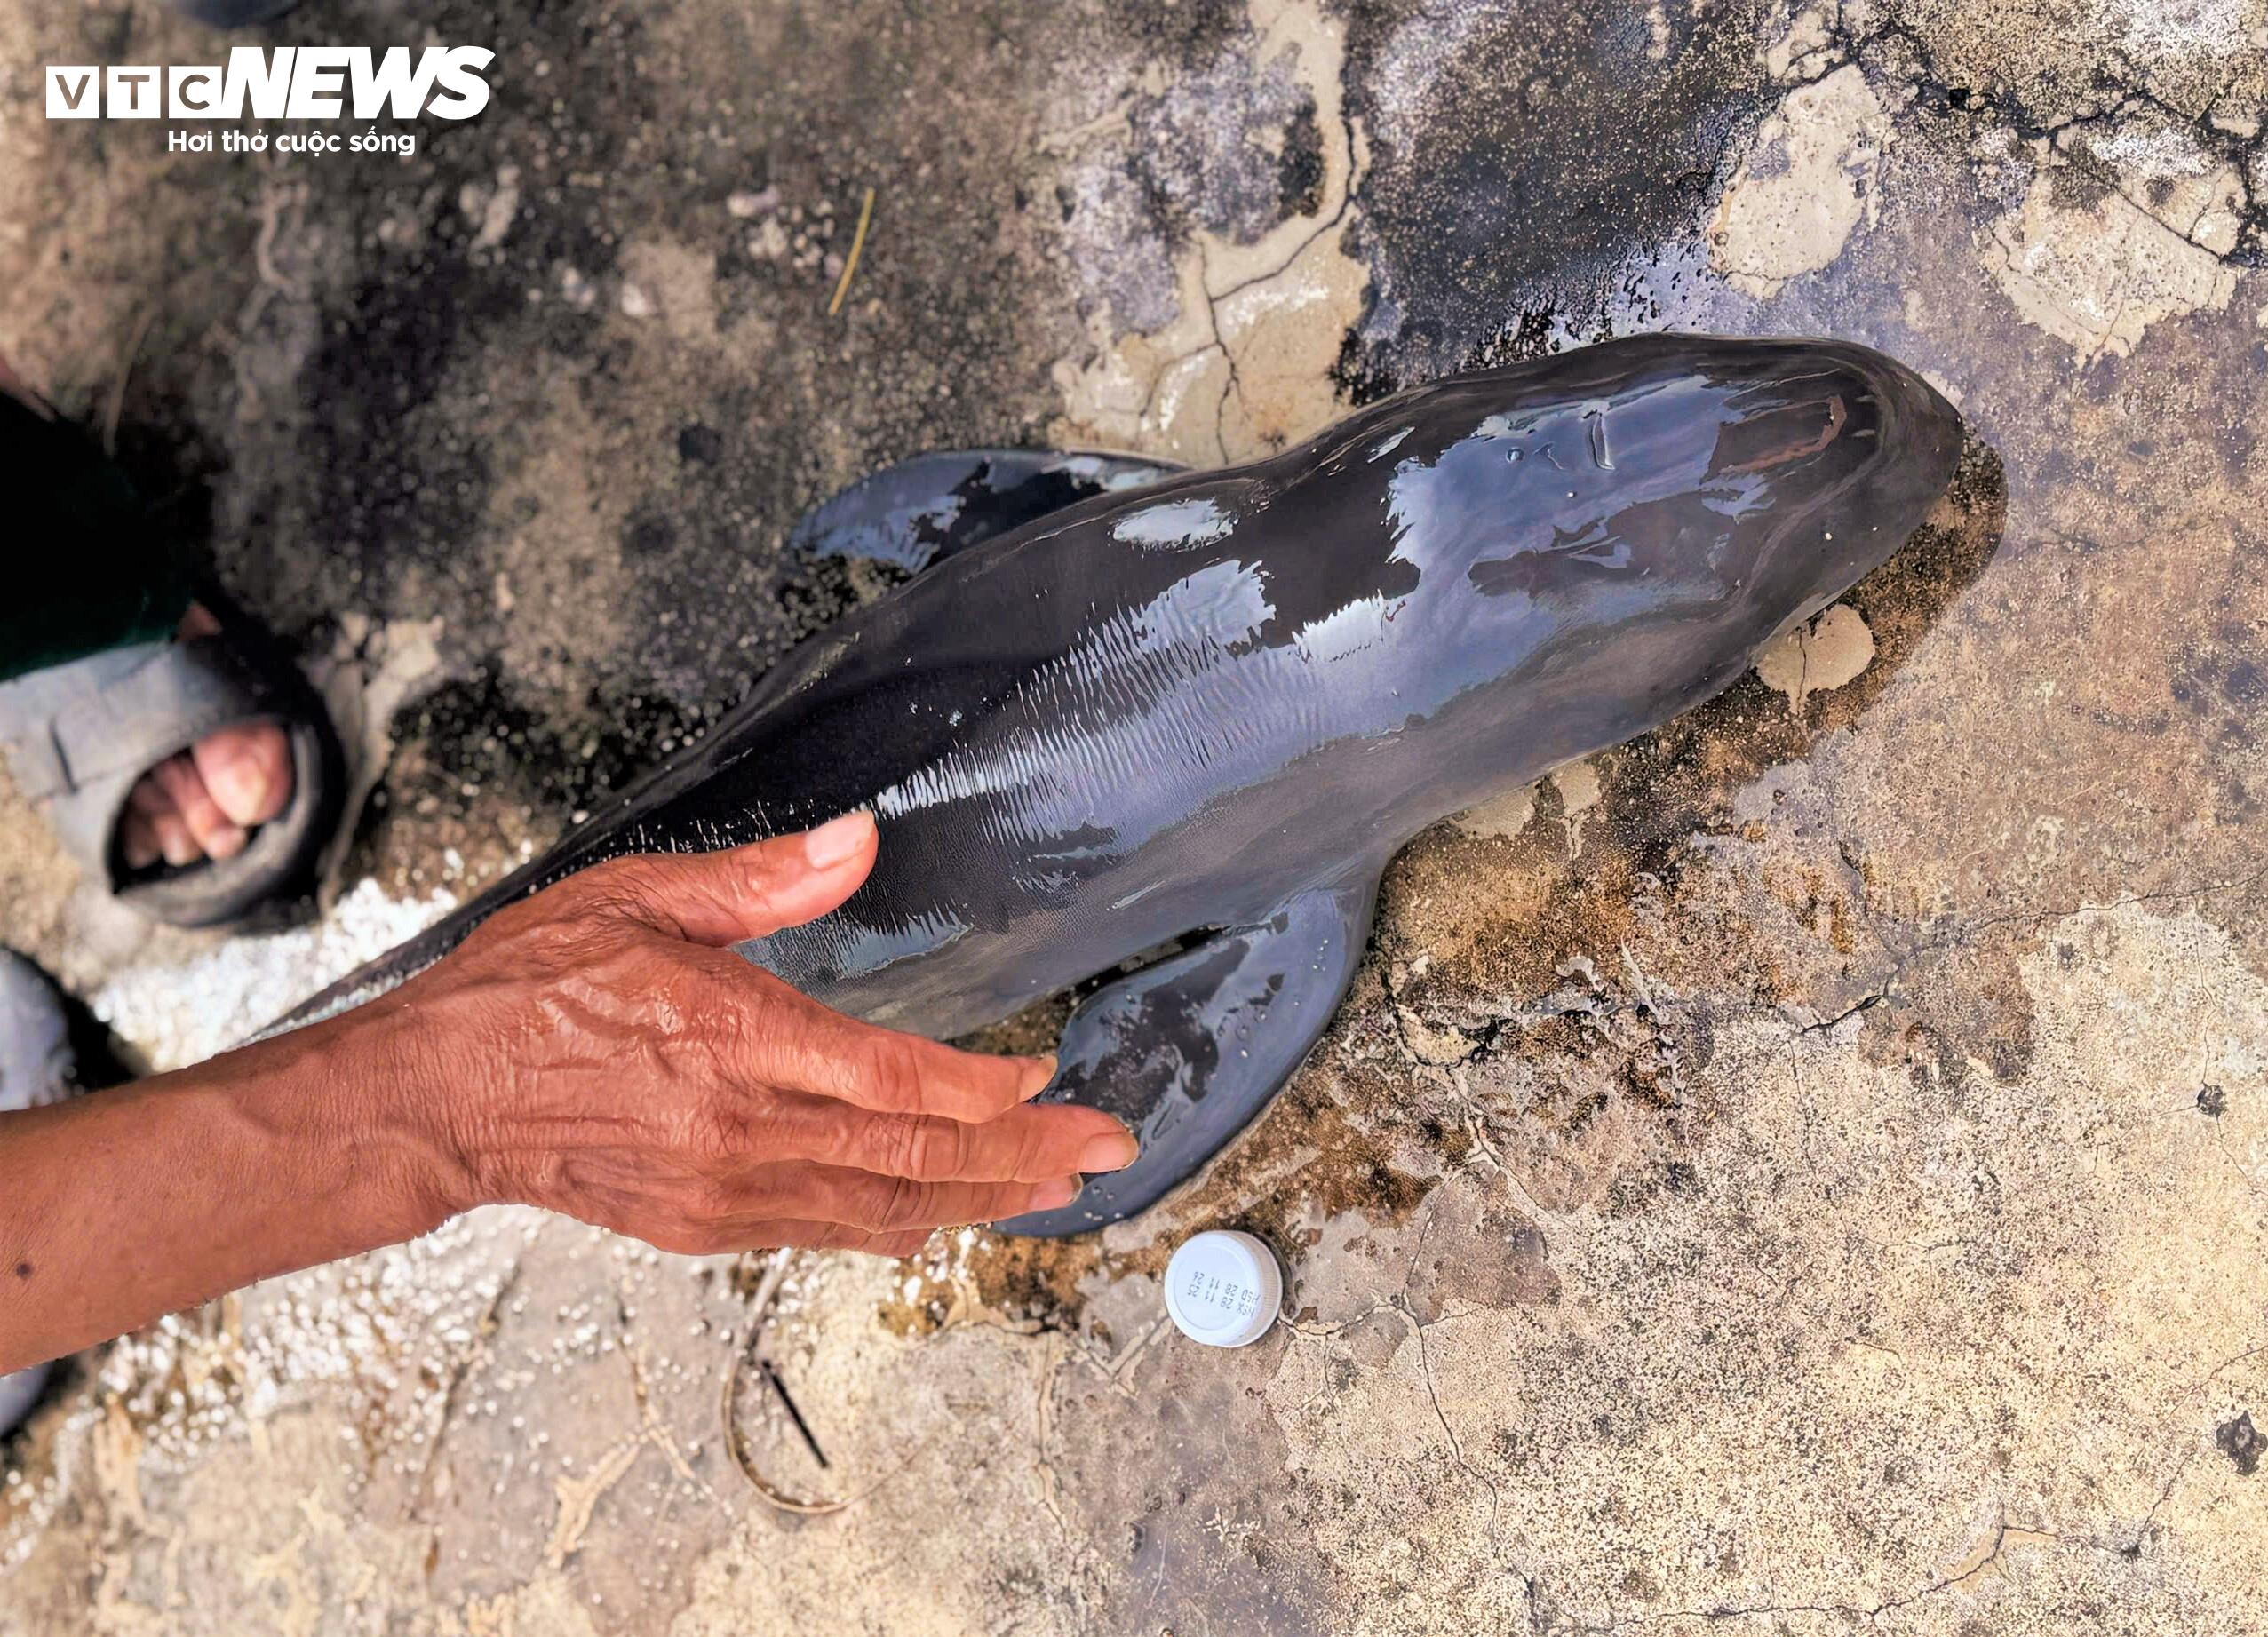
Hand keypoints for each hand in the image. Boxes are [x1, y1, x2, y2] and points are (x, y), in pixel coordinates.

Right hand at [387, 812, 1135, 1256]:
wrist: (434, 1097)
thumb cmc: (524, 992)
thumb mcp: (636, 898)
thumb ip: (759, 879)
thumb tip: (857, 840)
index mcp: (729, 1039)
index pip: (893, 1080)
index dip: (985, 1089)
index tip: (1046, 1077)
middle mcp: (739, 1129)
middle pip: (914, 1156)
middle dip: (1023, 1158)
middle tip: (1105, 1149)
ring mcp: (724, 1188)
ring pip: (882, 1209)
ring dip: (979, 1200)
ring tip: (1053, 1190)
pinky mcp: (703, 1225)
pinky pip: (825, 1233)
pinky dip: (898, 1225)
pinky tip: (941, 1217)